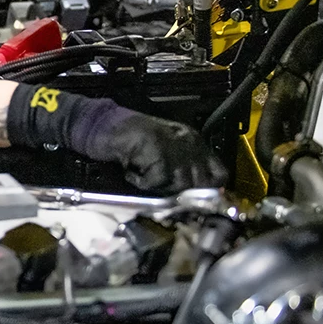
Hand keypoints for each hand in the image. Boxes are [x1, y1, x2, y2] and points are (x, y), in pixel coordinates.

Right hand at [104, 113, 227, 192]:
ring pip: (180, 184)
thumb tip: (197, 192)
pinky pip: (156, 182)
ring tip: (143, 177)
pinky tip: (131, 173)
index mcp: (193, 140)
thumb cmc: (130, 138)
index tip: (195, 198)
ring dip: (159, 187)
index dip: (209, 189)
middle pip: (200, 182)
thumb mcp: (164, 148)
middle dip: (182, 191)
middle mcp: (189, 143)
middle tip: (160, 189)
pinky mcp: (158, 154)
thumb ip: (183, 166)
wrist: (103, 125)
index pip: (219, 172)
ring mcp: (174, 148)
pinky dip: (141, 182)